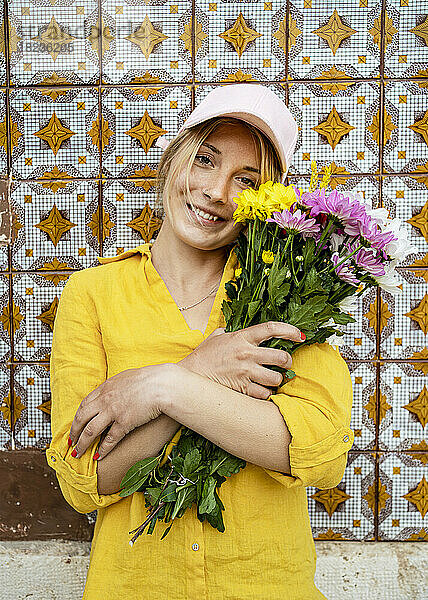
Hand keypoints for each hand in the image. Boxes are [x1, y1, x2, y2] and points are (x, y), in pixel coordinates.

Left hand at [68, 364, 167, 459]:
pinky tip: (98, 456)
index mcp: (105, 388)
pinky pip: (109, 439)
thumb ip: (116, 386)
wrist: (162, 384)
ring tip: (77, 453)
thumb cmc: (150, 379)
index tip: (75, 425)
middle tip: (70, 442)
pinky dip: (102, 449)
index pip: (84, 404)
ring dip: (82, 444)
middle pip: (82, 418)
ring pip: (90, 431)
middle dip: (74, 432)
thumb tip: (113, 390)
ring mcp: (113, 412)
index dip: (77, 417)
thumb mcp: (126, 377)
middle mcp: (105, 400)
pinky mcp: (124, 423)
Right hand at [178, 321, 302, 399]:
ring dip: (277, 380)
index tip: (299, 335)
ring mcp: (245, 372)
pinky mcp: (242, 389)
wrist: (189, 376)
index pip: (271, 328)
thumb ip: (230, 332)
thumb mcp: (216, 337)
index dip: (290, 330)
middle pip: (281, 357)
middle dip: (287, 362)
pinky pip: (265, 394)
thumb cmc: (202, 356)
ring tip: (272, 380)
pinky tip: (261, 391)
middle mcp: (246, 354)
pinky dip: (266, 394)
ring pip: (276, 378)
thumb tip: (233, 329)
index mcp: (242, 337)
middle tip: (284, 364)